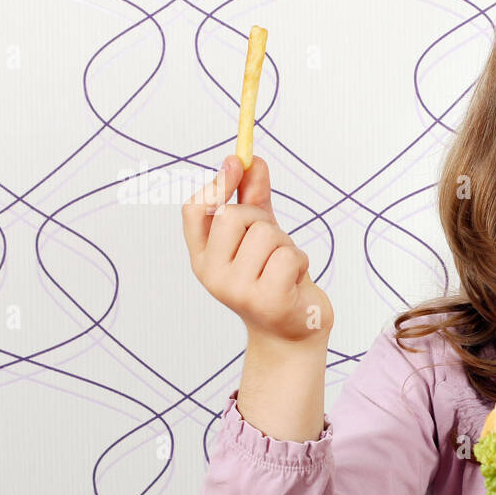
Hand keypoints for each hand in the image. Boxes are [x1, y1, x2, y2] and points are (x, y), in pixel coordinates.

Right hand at [182, 155, 333, 343]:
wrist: (292, 334)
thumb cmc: (276, 280)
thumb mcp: (262, 237)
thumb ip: (254, 200)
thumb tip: (251, 160)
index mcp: (204, 258)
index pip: (195, 210)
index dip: (216, 183)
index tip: (237, 162)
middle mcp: (212, 275)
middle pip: (233, 215)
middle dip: (261, 219)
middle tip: (273, 244)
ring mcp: (237, 290)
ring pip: (265, 233)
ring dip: (286, 244)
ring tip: (285, 268)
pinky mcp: (267, 300)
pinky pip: (288, 255)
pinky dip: (300, 262)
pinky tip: (296, 281)